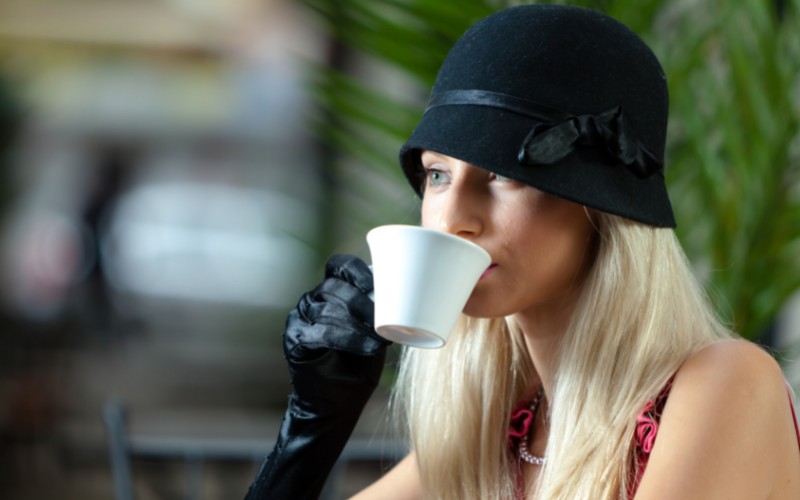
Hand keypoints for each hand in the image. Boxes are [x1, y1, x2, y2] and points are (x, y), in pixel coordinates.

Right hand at [245, 254, 390, 498]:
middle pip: (334, 287)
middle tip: (384, 320)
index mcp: (331, 292)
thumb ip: (383, 313)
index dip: (357, 270)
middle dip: (362, 302)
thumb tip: (410, 295)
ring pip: (327, 310)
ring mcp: (299, 319)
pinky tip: (367, 348)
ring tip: (380, 339)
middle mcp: (312, 301)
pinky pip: (319, 332)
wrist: (338, 405)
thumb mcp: (376, 334)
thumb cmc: (359, 367)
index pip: (339, 266)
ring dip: (357, 324)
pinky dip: (346, 338)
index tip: (377, 283)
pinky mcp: (294, 340)